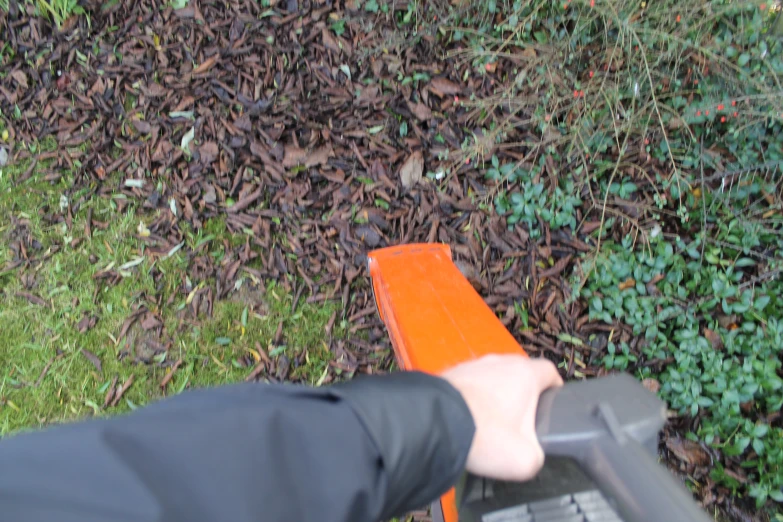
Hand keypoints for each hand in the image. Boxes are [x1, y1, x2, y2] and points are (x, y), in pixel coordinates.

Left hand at [440, 354, 562, 481]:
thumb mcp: (526, 459)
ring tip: (491, 422)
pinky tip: (468, 418)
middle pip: (520, 373)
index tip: (553, 402)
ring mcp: (473, 364)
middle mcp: (500, 361)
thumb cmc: (485, 434)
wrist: (434, 423)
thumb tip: (530, 453)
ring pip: (493, 377)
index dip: (555, 387)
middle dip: (523, 393)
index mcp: (525, 373)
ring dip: (495, 395)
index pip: (550, 371)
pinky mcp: (450, 373)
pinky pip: (470, 384)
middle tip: (521, 420)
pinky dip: (472, 398)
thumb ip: (537, 455)